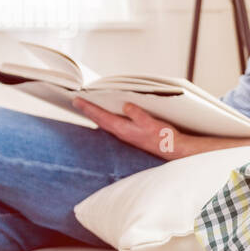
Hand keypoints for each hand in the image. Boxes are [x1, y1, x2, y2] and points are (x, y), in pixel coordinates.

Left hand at [71, 98, 188, 158]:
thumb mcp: (150, 122)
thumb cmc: (163, 138)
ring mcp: (126, 135)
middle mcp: (121, 133)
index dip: (88, 108)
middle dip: (88, 111)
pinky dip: (105, 120)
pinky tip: (106, 118)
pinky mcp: (131, 136)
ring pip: (105, 124)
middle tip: (77, 102)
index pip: (101, 116)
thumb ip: (136, 114)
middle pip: (99, 120)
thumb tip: (126, 105)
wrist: (172, 149)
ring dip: (95, 116)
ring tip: (88, 108)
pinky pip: (113, 126)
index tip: (77, 101)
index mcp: (123, 129)